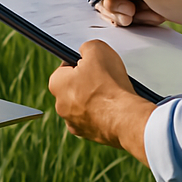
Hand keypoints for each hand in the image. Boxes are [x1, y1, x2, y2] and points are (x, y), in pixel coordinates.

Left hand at [48, 40, 153, 162]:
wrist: (125, 118)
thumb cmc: (109, 86)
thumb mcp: (97, 49)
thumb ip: (87, 47)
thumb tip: (86, 51)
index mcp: (56, 83)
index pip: (66, 66)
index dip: (82, 62)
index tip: (93, 63)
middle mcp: (60, 105)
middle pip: (75, 86)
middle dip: (89, 81)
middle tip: (105, 77)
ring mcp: (74, 122)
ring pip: (85, 104)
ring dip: (96, 99)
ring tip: (112, 93)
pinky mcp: (89, 134)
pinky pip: (96, 119)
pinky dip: (104, 114)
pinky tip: (115, 107)